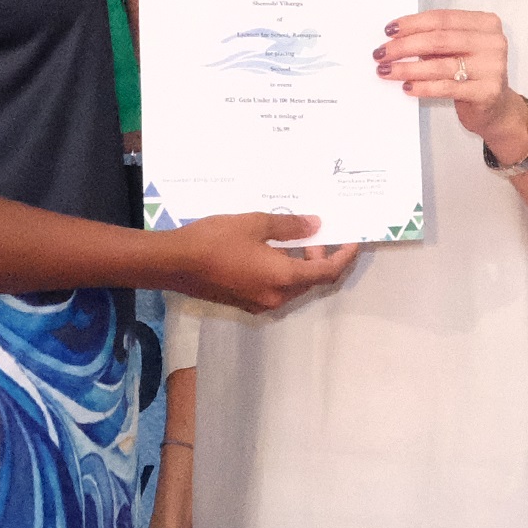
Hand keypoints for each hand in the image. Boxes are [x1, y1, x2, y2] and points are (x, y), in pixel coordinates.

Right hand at [168, 212, 359, 313]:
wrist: (175, 263)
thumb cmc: (215, 239)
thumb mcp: (255, 224)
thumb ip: (289, 226)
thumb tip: (316, 225)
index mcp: (283, 278)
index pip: (326, 272)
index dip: (344, 257)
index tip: (353, 240)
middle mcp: (276, 298)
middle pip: (312, 281)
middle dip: (322, 258)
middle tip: (318, 232)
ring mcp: (260, 303)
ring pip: (294, 286)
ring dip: (302, 265)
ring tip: (296, 238)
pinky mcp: (245, 302)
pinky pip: (277, 289)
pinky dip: (285, 271)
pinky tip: (274, 251)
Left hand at [372, 9, 527, 163]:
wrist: (496, 108)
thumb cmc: (470, 73)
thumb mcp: (456, 50)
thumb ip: (435, 39)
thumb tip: (395, 38)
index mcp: (485, 24)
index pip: (442, 18)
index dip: (412, 23)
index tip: (389, 30)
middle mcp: (493, 42)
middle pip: (439, 39)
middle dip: (404, 46)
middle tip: (381, 53)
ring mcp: (493, 67)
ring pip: (440, 65)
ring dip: (407, 68)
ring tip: (386, 71)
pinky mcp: (487, 92)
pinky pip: (447, 87)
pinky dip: (423, 87)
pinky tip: (407, 87)